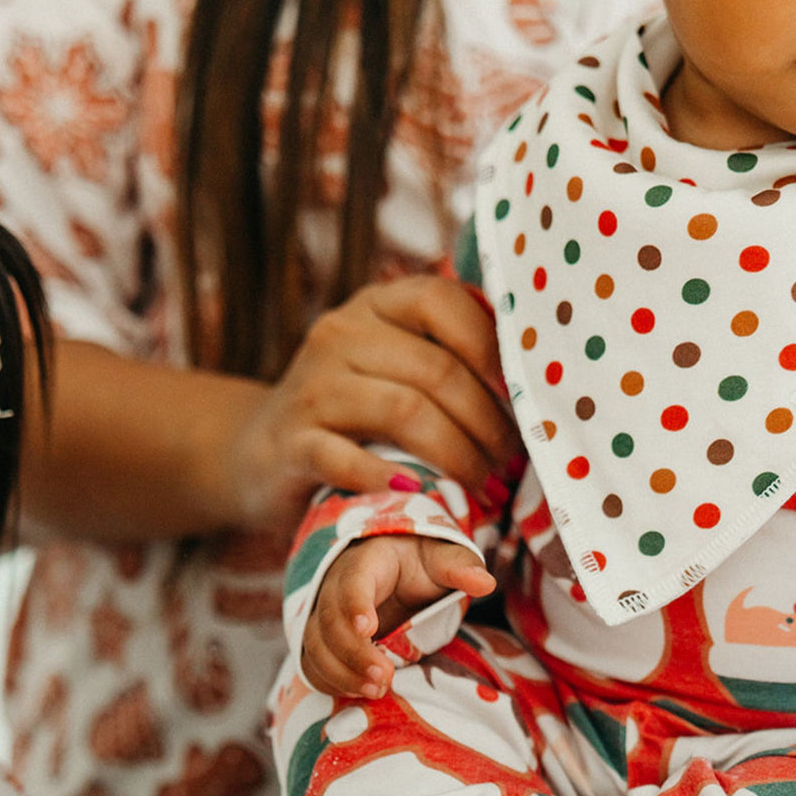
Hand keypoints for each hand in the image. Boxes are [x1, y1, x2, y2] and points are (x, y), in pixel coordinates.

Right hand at [227, 276, 518, 546]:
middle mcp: (340, 334)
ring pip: (403, 412)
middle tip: (508, 464)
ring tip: (482, 486)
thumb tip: (535, 378)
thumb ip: (448, 357)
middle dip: (487, 423)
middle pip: (436, 370)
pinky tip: (418, 494)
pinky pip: (346, 457)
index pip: (442, 300)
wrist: (260, 453)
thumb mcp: (394, 368)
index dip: (493, 348)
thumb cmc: (353, 413)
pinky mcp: (292, 443)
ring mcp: (312, 388)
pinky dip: (389, 479)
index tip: (521, 398)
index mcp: (375, 306)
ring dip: (457, 456)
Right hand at [302, 535, 494, 697]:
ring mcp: (325, 617)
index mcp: (366, 563)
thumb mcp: (442, 558)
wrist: (395, 570)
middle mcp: (335, 589)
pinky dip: (332, 682)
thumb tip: (486, 583)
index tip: (369, 628)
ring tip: (376, 692)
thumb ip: (459, 568)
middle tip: (384, 678)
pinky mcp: (324, 643)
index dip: (355, 605)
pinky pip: (314, 665)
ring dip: (342, 673)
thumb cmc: (420, 563)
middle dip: (353, 653)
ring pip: (317, 646)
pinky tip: (360, 695)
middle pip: (330, 621)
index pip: (352, 582)